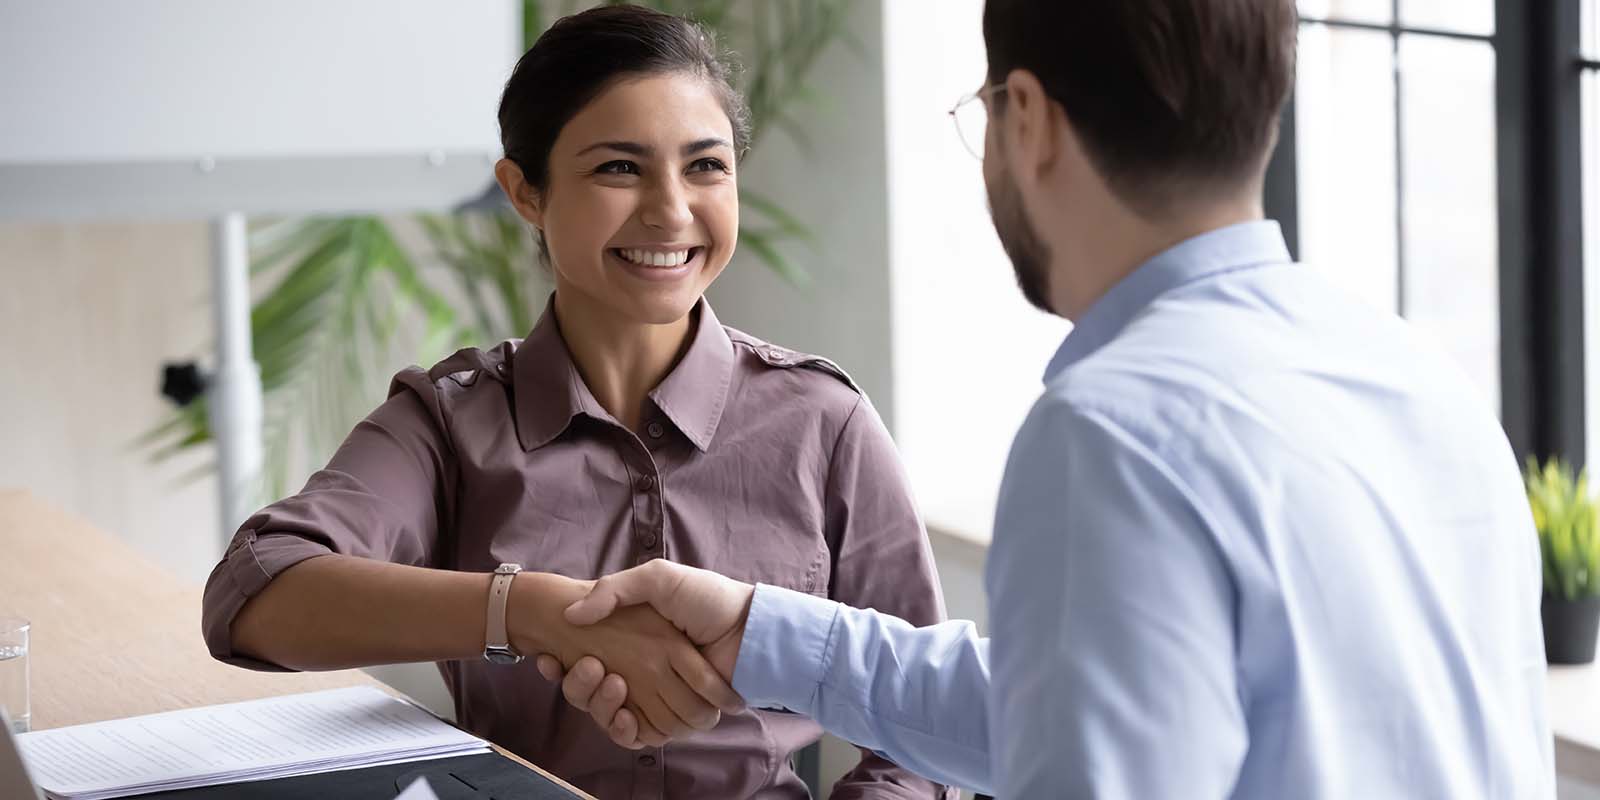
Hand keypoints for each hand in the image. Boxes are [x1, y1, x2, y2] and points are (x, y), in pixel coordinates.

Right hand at [510, 571, 741, 746]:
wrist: (746, 627)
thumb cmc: (705, 598)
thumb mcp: (657, 580)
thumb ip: (613, 591)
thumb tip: (571, 615)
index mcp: (630, 642)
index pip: (581, 662)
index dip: (559, 665)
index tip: (547, 657)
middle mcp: (636, 671)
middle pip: (587, 694)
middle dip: (578, 687)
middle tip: (589, 667)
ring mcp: (653, 697)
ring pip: (606, 716)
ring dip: (598, 706)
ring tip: (611, 683)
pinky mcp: (672, 718)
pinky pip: (637, 735)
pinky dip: (624, 730)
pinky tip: (624, 714)